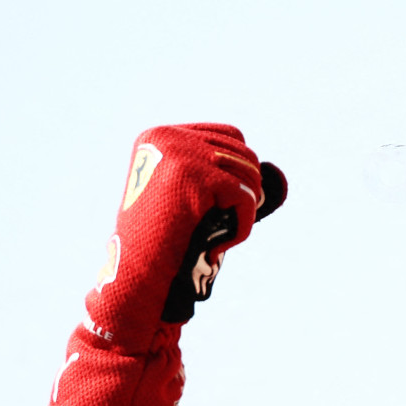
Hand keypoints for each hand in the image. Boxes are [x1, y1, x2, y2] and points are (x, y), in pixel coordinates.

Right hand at [86, 123, 286, 352]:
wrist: (135, 269)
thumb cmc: (159, 240)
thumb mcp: (182, 196)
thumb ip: (214, 175)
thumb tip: (269, 173)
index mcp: (160, 136)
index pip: (229, 135)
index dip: (241, 168)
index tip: (232, 201)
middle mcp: (169, 137)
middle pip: (243, 152)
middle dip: (247, 189)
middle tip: (234, 222)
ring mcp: (182, 153)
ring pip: (249, 172)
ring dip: (245, 209)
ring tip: (223, 234)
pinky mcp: (197, 177)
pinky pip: (246, 197)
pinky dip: (243, 225)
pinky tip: (219, 246)